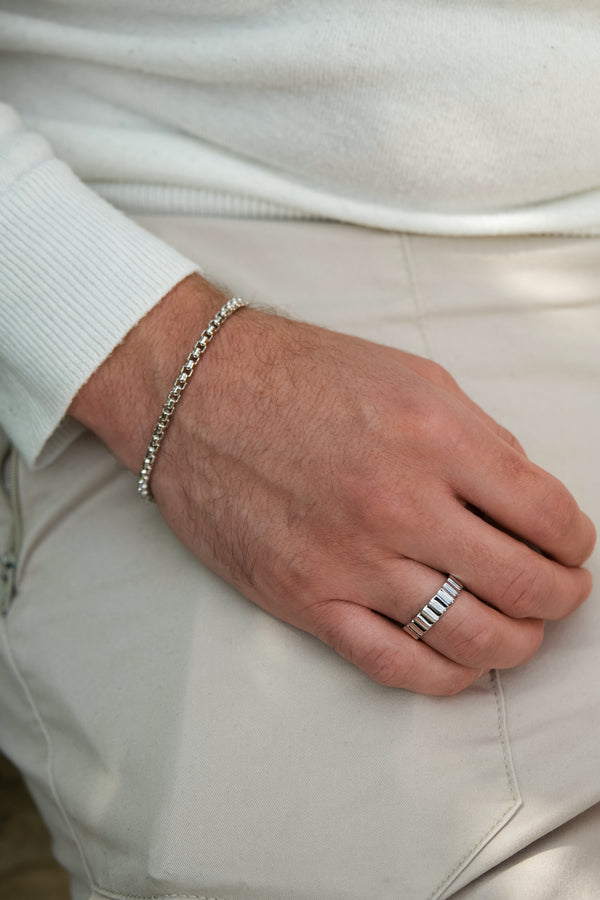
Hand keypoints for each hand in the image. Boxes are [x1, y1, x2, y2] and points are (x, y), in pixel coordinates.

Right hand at [71, 275, 595, 694]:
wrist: (196, 395)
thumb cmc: (296, 377)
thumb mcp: (409, 377)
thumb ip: (477, 438)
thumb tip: (523, 498)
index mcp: (435, 438)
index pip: (548, 515)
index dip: (574, 540)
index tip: (569, 545)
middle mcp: (400, 504)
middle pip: (524, 584)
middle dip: (560, 595)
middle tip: (559, 591)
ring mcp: (353, 561)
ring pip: (472, 637)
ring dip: (517, 643)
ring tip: (519, 630)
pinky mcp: (309, 600)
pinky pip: (397, 664)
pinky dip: (447, 675)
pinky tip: (460, 661)